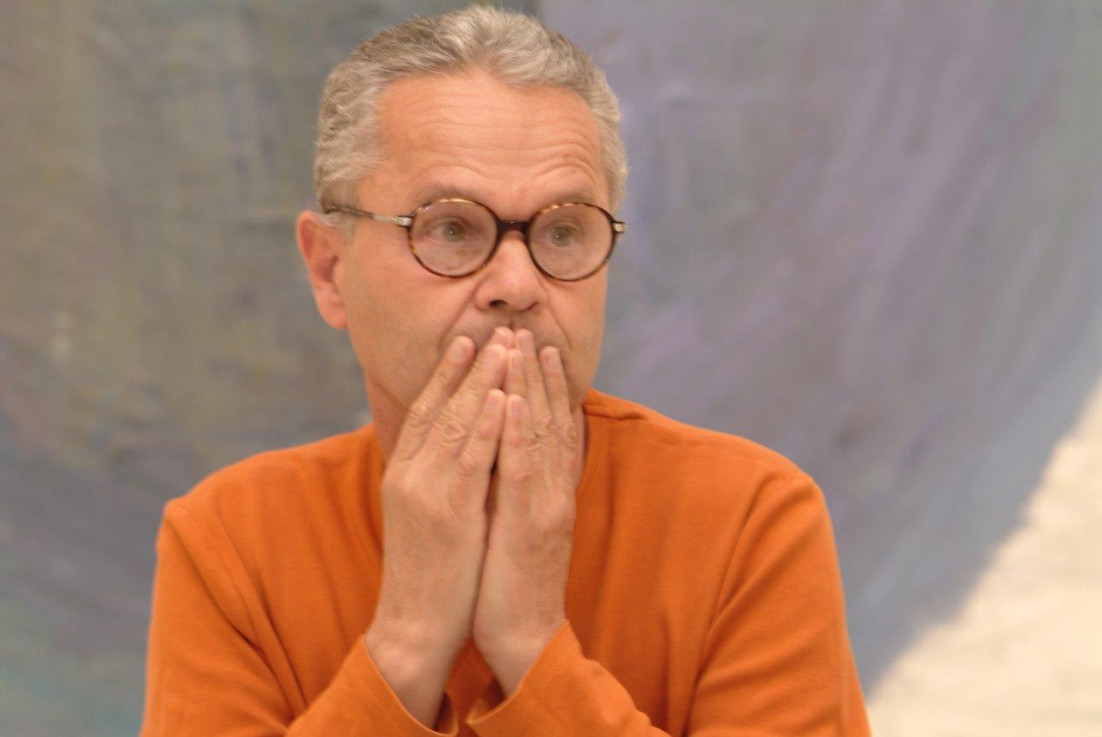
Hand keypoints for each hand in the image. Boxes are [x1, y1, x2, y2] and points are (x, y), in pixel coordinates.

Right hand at [368, 327, 513, 661]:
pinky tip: (504, 397)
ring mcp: (427, 493)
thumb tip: (453, 443)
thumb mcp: (422, 515)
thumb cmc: (427, 572)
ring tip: (505, 346)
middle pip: (442, 406)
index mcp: (403, 474)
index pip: (425, 410)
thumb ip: (433, 476)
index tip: (467, 339)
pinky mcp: (450, 515)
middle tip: (496, 329)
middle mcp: (410, 475)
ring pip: (457, 423)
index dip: (446, 373)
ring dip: (484, 381)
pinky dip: (487, 425)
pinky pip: (472, 461)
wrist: (413, 628)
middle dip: (472, 365)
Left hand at [472, 329, 581, 692]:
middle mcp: (553, 492)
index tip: (538, 346)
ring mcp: (543, 507)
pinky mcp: (526, 526)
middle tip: (527, 330)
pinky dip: (515, 432)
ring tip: (522, 346)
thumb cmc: (513, 583)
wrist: (524, 638)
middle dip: (536, 373)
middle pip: (547, 420)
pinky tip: (508, 401)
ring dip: (529, 388)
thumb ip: (517, 489)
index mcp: (550, 492)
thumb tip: (505, 454)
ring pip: (536, 435)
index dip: (548, 385)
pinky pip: (519, 471)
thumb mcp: (518, 527)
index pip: (552, 427)